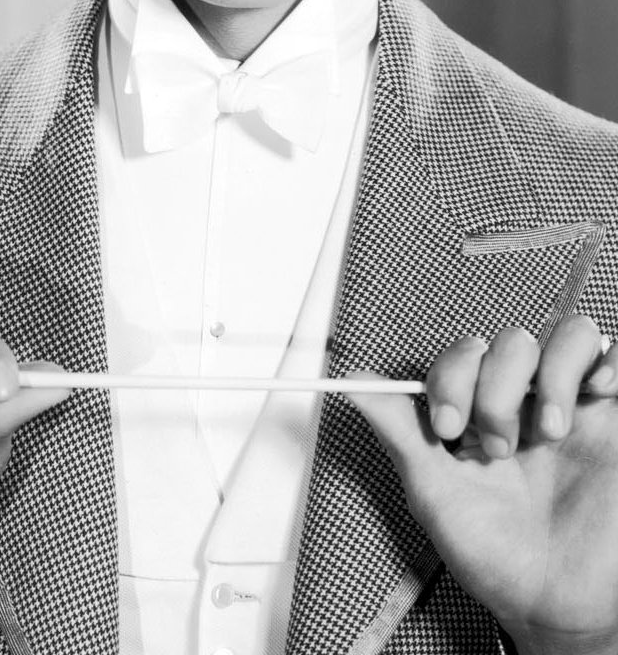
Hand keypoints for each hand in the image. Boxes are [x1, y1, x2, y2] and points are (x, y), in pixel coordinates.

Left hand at [347, 317, 617, 654]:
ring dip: (551, 374)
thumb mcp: (435, 493)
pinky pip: (617, 357)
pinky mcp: (615, 421)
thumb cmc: (496, 557)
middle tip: (497, 447)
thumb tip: (354, 383)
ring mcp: (576, 408)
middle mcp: (528, 403)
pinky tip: (593, 391)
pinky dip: (605, 360)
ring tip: (547, 431)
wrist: (555, 608)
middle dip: (496, 387)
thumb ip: (398, 432)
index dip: (452, 377)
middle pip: (512, 341)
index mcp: (481, 412)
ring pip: (567, 336)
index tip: (446, 426)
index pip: (466, 355)